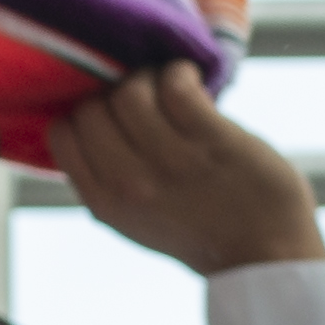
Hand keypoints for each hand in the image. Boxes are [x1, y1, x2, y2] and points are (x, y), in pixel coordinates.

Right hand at [55, 66, 324, 278]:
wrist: (262, 251)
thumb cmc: (199, 231)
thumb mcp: (133, 219)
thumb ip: (107, 182)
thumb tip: (92, 126)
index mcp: (103, 202)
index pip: (62, 132)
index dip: (84, 111)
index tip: (111, 113)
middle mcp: (128, 183)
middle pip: (92, 107)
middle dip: (115, 91)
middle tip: (145, 96)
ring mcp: (170, 160)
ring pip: (132, 91)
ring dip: (150, 77)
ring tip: (171, 85)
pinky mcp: (211, 139)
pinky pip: (177, 86)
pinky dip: (181, 72)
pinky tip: (192, 79)